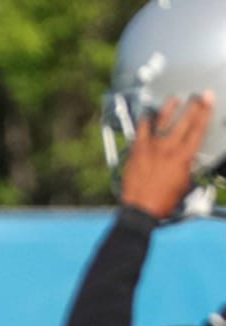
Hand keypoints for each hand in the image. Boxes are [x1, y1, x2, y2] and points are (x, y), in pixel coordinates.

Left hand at [120, 92, 215, 219]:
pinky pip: (141, 131)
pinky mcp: (136, 152)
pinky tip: (148, 116)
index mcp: (184, 156)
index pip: (198, 128)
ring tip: (174, 99)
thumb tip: (190, 158)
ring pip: (162, 121)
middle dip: (193, 105)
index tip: (209, 99)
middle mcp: (168, 148)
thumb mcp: (185, 183)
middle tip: (197, 96)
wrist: (140, 210)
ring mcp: (151, 148)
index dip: (205, 111)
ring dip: (169, 108)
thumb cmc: (163, 202)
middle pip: (183, 120)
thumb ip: (189, 166)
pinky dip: (145, 122)